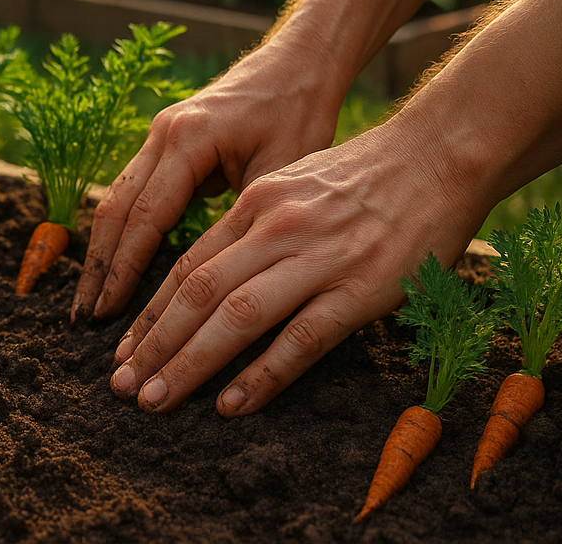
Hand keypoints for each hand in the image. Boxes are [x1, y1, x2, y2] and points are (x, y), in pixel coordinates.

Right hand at [71, 37, 344, 323]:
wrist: (297, 62)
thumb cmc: (299, 111)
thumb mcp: (284, 168)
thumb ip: (247, 218)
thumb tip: (221, 280)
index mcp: (188, 138)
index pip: (146, 215)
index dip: (124, 268)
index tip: (108, 312)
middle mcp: (161, 133)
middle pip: (115, 208)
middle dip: (98, 266)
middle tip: (84, 317)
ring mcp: (158, 135)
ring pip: (118, 200)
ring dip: (103, 250)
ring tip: (93, 300)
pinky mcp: (165, 142)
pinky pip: (134, 191)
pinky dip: (123, 231)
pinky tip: (116, 265)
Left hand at [107, 117, 484, 415]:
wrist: (440, 156)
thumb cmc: (365, 178)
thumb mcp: (291, 185)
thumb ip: (251, 226)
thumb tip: (209, 275)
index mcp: (255, 205)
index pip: (186, 266)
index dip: (149, 312)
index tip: (123, 349)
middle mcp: (276, 229)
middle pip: (197, 294)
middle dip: (153, 345)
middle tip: (121, 386)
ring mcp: (317, 259)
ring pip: (235, 317)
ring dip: (189, 364)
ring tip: (156, 399)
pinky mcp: (360, 290)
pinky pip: (300, 340)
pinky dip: (261, 375)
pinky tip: (231, 405)